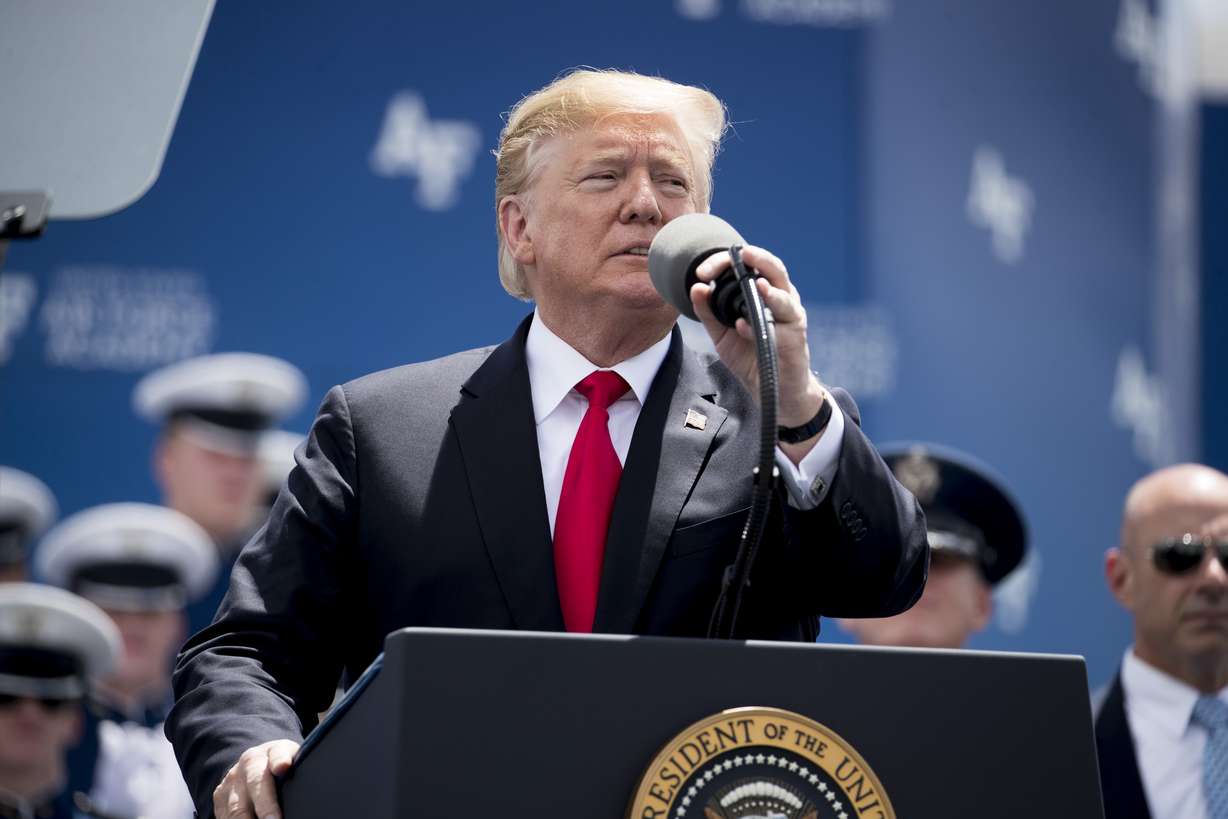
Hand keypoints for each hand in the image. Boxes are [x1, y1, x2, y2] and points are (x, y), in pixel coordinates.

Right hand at [213, 739, 299, 818]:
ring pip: (236, 807)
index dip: (280, 760)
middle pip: (256, 784)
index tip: (283, 768)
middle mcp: (249, 763)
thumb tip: (320, 777)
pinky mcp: (219, 797)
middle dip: (266, 806)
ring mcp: (231, 781)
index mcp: (272, 750)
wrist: (253, 761)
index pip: (278, 753)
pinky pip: (225, 816)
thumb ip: (300, 765)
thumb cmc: (283, 764)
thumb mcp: (294, 758)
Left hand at [689, 245, 827, 455]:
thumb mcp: (722, 334)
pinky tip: (744, 325)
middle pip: (773, 268)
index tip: (701, 272)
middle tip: (737, 255)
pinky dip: (762, 322)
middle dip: (755, 259)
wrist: (773, 391)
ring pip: (784, 293)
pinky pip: (781, 326)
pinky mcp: (794, 338)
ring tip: (755, 282)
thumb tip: (696, 288)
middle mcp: (780, 299)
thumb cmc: (751, 356)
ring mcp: (790, 317)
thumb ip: (708, 312)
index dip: (725, 262)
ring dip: (769, 286)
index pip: (748, 266)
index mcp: (762, 293)